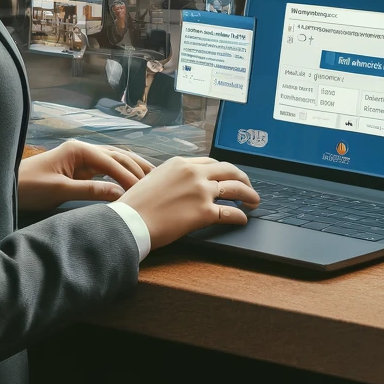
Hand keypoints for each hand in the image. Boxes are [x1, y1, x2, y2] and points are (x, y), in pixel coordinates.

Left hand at [17, 139, 152, 211]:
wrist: (8, 187)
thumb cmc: (29, 187)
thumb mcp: (59, 191)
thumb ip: (90, 190)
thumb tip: (119, 194)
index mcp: (77, 150)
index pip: (111, 161)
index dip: (128, 175)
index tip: (143, 190)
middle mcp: (82, 149)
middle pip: (117, 156)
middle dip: (137, 168)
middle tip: (157, 182)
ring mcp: (81, 158)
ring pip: (114, 160)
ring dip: (132, 169)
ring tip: (151, 180)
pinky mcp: (79, 168)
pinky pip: (105, 170)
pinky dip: (120, 175)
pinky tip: (132, 182)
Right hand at [117, 156, 259, 248]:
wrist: (129, 221)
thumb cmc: (135, 205)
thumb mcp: (152, 180)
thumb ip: (171, 179)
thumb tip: (180, 186)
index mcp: (180, 163)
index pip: (210, 162)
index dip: (223, 171)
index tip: (228, 177)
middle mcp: (193, 173)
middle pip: (229, 170)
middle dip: (243, 178)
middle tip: (248, 187)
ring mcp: (201, 191)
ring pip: (235, 188)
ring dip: (249, 195)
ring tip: (253, 202)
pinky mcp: (204, 212)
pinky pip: (230, 212)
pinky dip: (240, 216)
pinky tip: (242, 219)